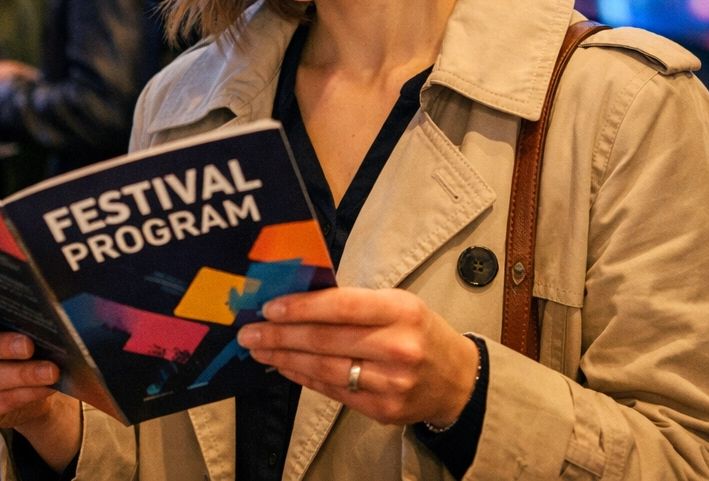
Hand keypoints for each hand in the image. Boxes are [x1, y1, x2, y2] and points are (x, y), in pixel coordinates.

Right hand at [0, 298, 82, 469]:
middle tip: (29, 346)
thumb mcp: (12, 322)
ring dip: (22, 374)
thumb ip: (16, 314)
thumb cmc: (15, 337)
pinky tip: (45, 387)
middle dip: (2, 347)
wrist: (22, 380)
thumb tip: (40, 314)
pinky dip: (26, 394)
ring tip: (50, 371)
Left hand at [237, 287, 478, 428]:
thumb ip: (357, 303)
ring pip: (324, 369)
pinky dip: (303, 377)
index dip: (301, 307)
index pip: (342, 306)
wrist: (458, 381)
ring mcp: (391, 383)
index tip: (270, 307)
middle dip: (281, 335)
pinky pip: (332, 391)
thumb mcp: (399, 304)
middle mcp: (398, 348)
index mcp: (402, 311)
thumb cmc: (421, 332)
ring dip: (284, 358)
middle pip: (326, 341)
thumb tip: (300, 300)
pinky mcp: (382, 410)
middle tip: (250, 331)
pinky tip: (284, 366)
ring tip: (259, 348)